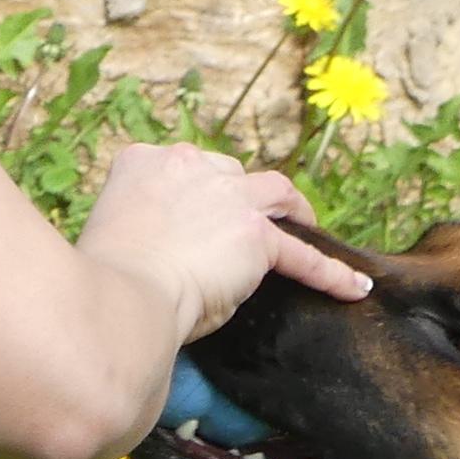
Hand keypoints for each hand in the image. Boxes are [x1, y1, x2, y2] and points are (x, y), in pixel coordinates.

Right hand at [77, 145, 372, 342]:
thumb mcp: (121, 232)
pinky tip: (353, 288)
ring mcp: (226, 196)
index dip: (196, 193)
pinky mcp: (255, 234)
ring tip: (309, 228)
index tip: (197, 215)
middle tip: (248, 227)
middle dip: (241, 197)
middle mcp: (187, 165)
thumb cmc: (106, 280)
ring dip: (293, 210)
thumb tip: (182, 251)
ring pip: (275, 192)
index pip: (183, 168)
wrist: (118, 296)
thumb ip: (153, 224)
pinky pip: (301, 255)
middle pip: (231, 174)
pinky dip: (329, 272)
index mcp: (141, 161)